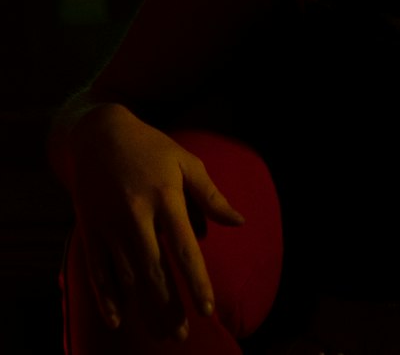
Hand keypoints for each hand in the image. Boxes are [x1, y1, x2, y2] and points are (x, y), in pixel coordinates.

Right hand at [67, 104, 243, 337]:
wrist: (99, 135)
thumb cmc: (151, 148)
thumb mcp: (186, 162)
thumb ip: (210, 196)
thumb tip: (239, 221)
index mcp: (165, 197)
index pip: (184, 249)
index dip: (196, 282)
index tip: (207, 309)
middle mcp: (136, 215)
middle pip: (154, 270)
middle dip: (169, 305)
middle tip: (180, 334)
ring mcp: (109, 225)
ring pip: (127, 276)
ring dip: (144, 307)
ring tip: (161, 332)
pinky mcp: (90, 230)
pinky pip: (97, 271)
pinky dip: (106, 297)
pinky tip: (119, 319)